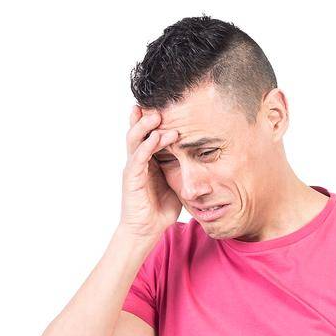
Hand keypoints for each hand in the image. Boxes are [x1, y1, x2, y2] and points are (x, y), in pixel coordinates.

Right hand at [122, 106, 181, 240]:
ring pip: (135, 139)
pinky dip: (147, 146)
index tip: (170, 108)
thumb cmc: (160, 210)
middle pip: (139, 131)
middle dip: (147, 117)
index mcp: (148, 161)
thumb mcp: (177, 185)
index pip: (150, 135)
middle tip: (160, 104)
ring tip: (157, 115)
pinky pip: (138, 157)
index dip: (156, 122)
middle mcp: (138, 161)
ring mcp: (133, 168)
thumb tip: (203, 160)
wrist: (146, 231)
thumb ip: (183, 170)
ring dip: (145, 126)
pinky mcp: (132, 178)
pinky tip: (157, 137)